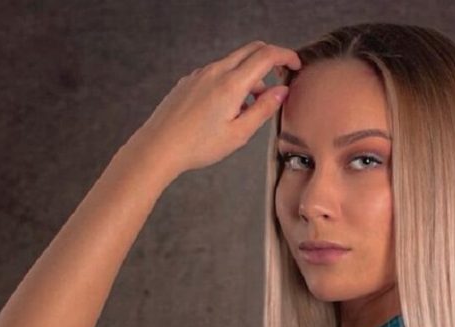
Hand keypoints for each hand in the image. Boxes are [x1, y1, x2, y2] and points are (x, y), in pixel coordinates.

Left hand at [132, 40, 301, 176]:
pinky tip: (228, 107)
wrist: (158, 147)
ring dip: (250, 75)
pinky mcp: (189, 81)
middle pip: (251, 50)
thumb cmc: (198, 145)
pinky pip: (217, 72)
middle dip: (271, 58)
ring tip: (251, 106)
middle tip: (281, 76)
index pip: (266, 55)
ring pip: (233, 62)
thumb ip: (263, 109)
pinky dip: (231, 80)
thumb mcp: (239, 134)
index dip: (286, 56)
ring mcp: (200, 74)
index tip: (296, 66)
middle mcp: (216, 72)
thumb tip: (281, 92)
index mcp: (231, 84)